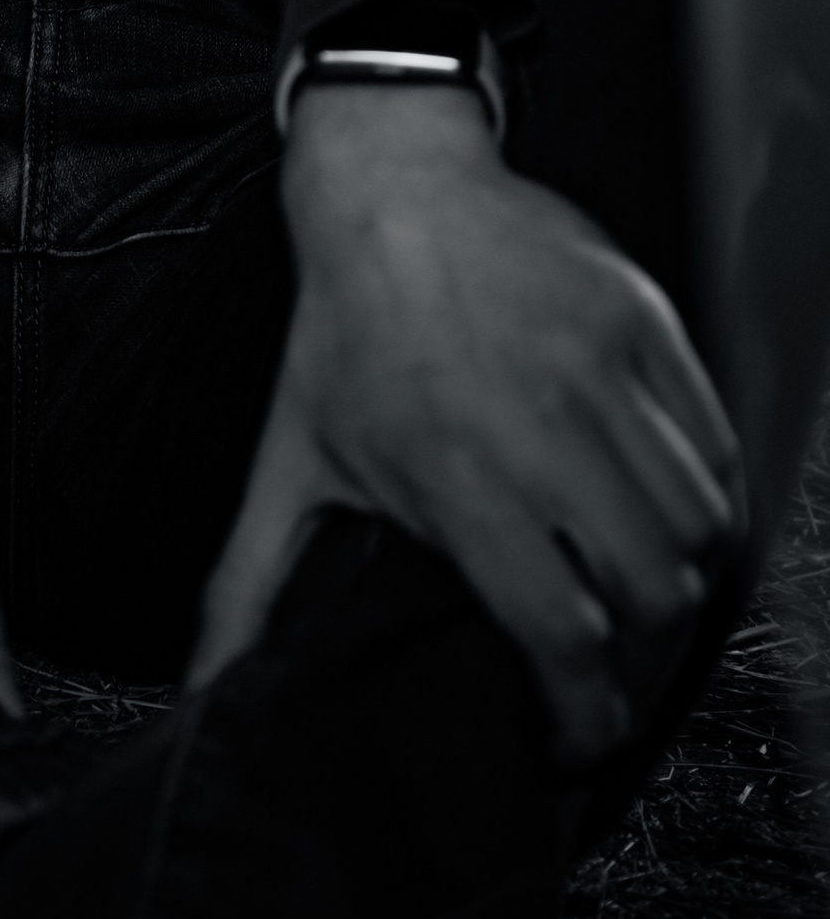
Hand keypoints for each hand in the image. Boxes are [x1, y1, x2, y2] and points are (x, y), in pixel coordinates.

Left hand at [190, 86, 744, 763]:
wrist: (390, 183)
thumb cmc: (343, 325)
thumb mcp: (290, 457)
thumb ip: (251, 584)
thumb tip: (202, 685)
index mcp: (453, 470)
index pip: (562, 631)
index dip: (585, 712)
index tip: (578, 736)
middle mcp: (539, 422)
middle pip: (649, 591)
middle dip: (639, 663)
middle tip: (614, 676)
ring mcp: (601, 366)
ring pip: (697, 526)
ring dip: (680, 587)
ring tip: (644, 606)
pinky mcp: (643, 321)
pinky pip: (716, 446)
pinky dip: (713, 507)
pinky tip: (675, 529)